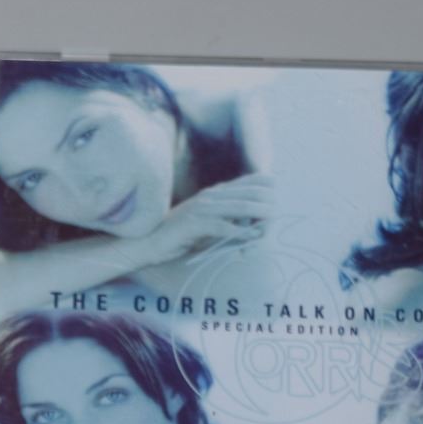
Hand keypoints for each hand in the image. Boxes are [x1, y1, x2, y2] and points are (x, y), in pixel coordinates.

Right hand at [134, 174, 273, 266]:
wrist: (146, 243)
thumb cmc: (177, 237)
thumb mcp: (208, 226)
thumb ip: (229, 222)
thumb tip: (255, 228)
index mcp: (217, 192)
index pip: (255, 180)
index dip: (271, 191)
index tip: (276, 208)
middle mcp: (212, 196)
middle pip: (252, 193)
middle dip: (268, 207)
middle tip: (274, 223)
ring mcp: (202, 208)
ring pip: (241, 207)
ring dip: (259, 218)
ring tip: (269, 228)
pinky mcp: (194, 223)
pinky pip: (223, 226)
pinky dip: (239, 233)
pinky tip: (250, 240)